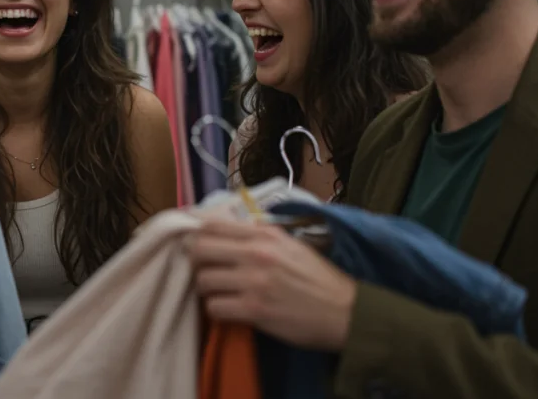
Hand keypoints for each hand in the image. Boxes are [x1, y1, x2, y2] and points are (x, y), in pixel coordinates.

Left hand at [189, 218, 355, 351]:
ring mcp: (254, 281)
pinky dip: (217, 311)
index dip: (195, 234)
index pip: (211, 224)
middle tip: (205, 271)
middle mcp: (256, 252)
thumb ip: (258, 235)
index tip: (191, 243)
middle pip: (199, 249)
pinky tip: (230, 310)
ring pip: (203, 280)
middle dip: (196, 262)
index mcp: (264, 234)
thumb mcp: (290, 244)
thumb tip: (222, 231)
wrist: (346, 312)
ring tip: (220, 293)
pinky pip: (214, 307)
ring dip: (207, 290)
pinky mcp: (254, 309)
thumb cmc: (318, 279)